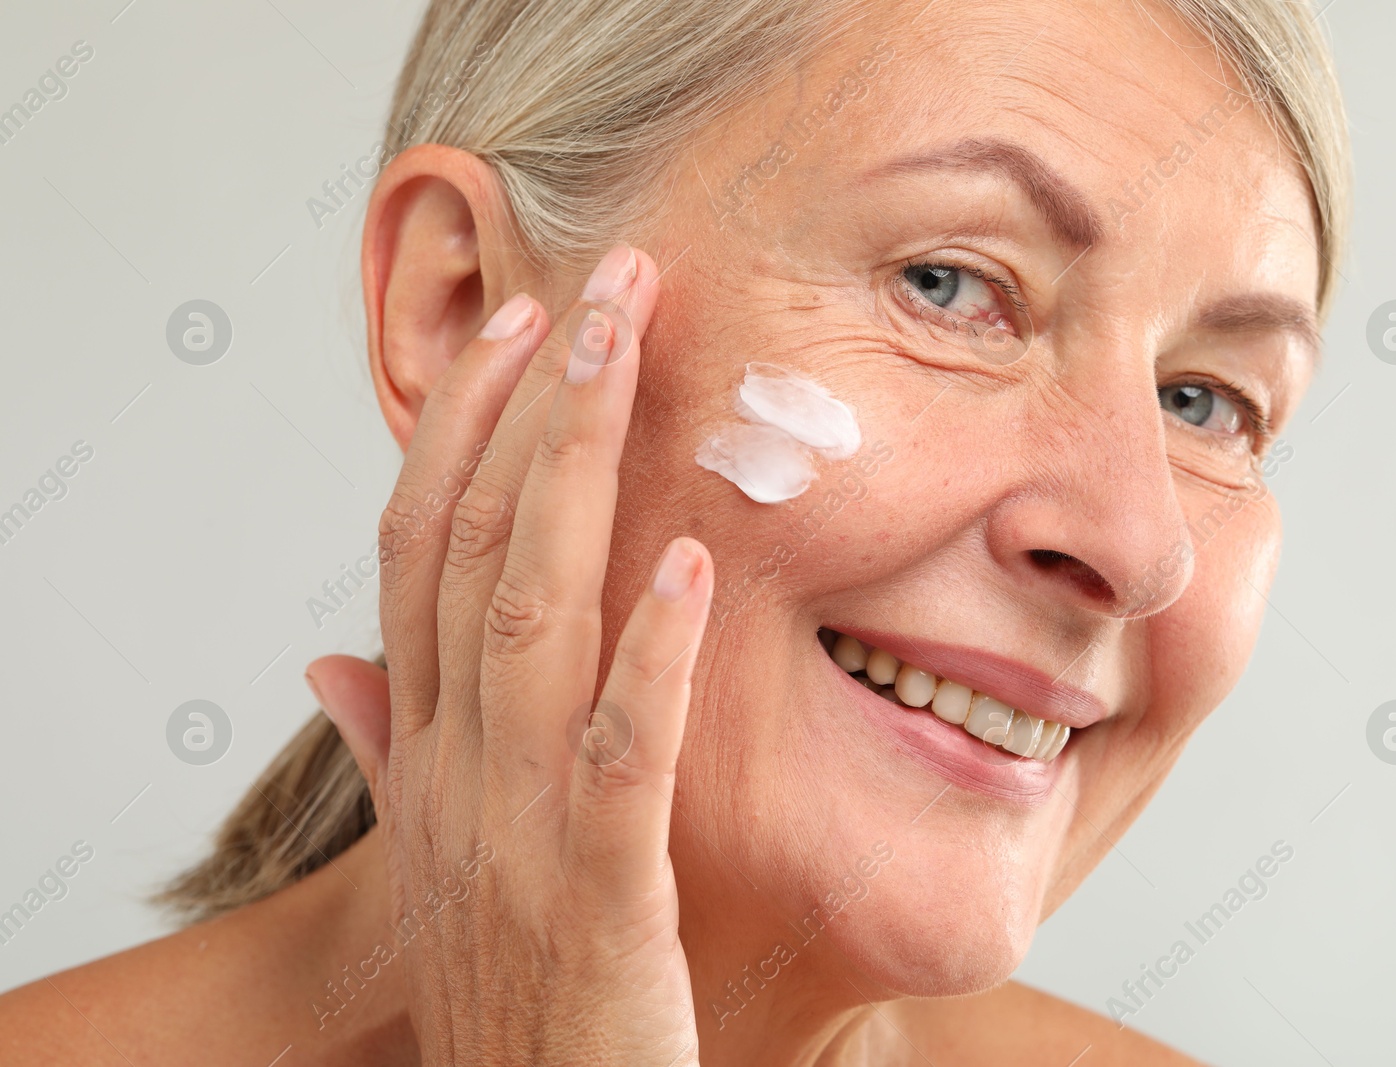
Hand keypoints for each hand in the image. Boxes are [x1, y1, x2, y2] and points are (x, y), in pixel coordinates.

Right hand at [309, 244, 710, 1064]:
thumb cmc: (504, 990)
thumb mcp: (435, 857)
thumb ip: (390, 751)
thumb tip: (334, 661)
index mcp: (430, 752)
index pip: (424, 556)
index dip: (463, 433)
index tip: (517, 331)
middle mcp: (457, 772)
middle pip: (478, 554)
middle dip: (531, 409)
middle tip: (596, 284)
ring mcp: (518, 830)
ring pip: (533, 622)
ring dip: (576, 477)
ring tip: (623, 358)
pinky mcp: (598, 898)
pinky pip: (620, 757)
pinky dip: (649, 656)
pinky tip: (689, 563)